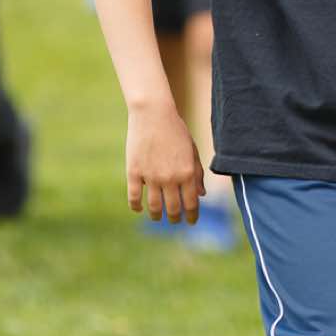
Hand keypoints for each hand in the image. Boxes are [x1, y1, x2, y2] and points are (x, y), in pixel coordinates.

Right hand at [126, 102, 203, 223]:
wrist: (153, 114)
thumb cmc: (176, 131)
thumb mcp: (192, 151)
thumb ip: (197, 173)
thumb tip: (200, 195)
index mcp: (187, 173)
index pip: (191, 203)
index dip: (192, 216)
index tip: (191, 221)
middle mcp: (170, 178)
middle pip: (173, 208)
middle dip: (174, 218)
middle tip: (173, 221)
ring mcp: (151, 176)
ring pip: (154, 207)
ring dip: (157, 215)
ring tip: (157, 216)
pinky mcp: (134, 172)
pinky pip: (134, 197)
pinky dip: (136, 207)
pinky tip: (139, 209)